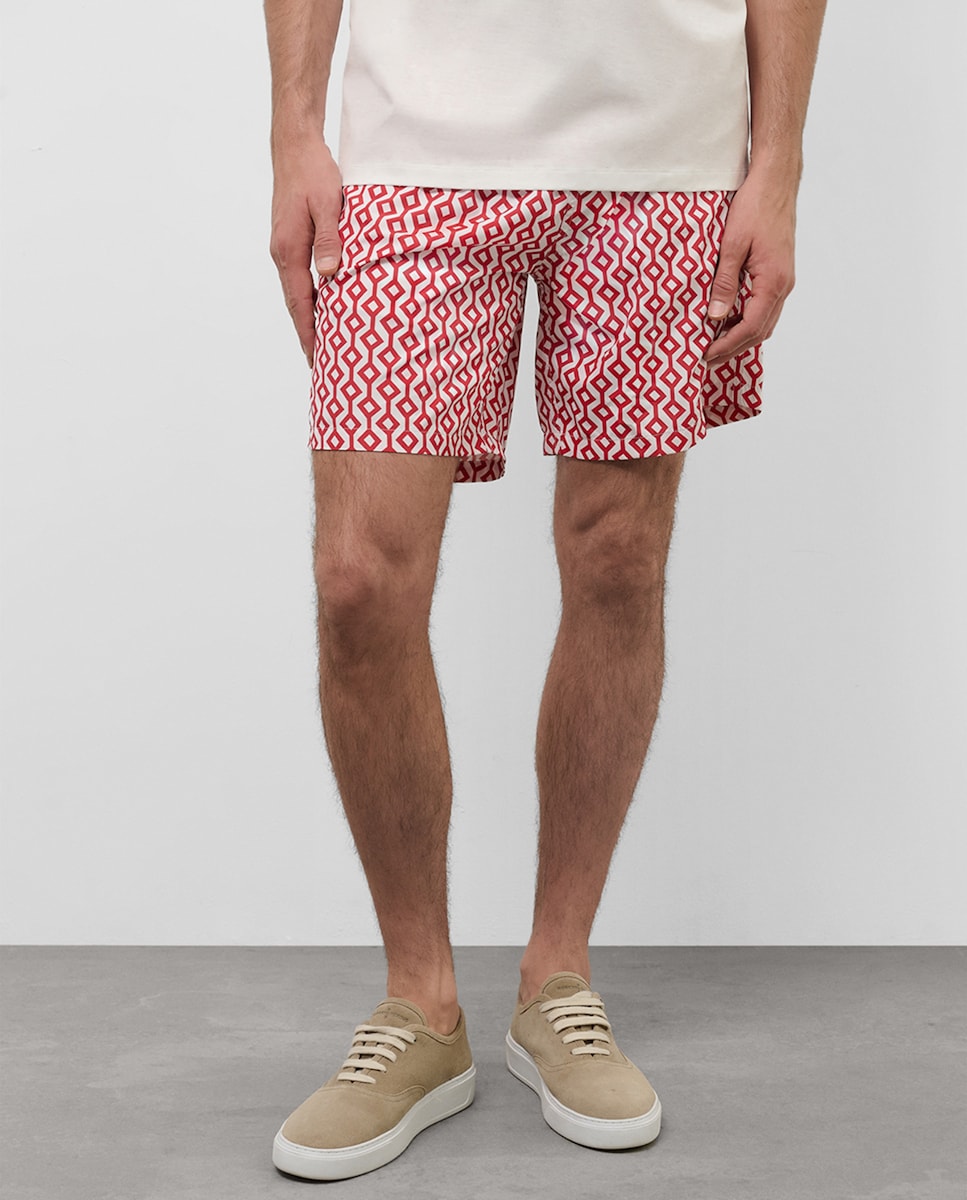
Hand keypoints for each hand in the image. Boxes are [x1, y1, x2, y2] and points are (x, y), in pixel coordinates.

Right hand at [268, 128, 343, 367]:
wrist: (295, 145)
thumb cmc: (314, 172)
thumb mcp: (329, 204)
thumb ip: (331, 240)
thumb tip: (331, 275)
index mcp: (289, 250)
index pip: (300, 302)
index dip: (309, 332)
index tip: (315, 358)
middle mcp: (282, 253)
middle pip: (295, 304)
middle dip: (306, 333)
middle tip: (319, 363)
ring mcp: (284, 247)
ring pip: (296, 292)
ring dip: (307, 317)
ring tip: (320, 343)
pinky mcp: (290, 240)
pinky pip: (298, 278)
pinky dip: (309, 297)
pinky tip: (321, 306)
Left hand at [703, 169, 796, 366]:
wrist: (776, 180)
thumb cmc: (755, 206)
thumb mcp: (732, 245)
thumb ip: (724, 283)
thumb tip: (716, 316)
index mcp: (774, 282)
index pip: (750, 328)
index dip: (727, 345)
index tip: (706, 355)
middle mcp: (783, 285)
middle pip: (760, 331)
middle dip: (734, 348)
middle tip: (708, 359)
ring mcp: (784, 280)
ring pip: (765, 321)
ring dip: (742, 336)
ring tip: (716, 345)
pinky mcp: (779, 273)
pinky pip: (765, 307)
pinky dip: (748, 320)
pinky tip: (730, 320)